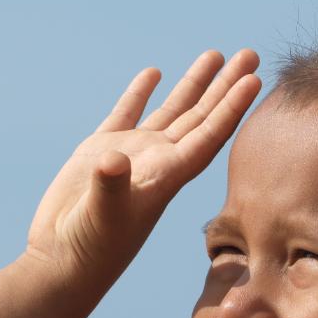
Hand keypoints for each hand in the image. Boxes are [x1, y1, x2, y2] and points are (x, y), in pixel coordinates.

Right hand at [24, 50, 262, 285]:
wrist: (62, 264)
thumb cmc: (87, 248)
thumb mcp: (101, 215)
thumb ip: (109, 186)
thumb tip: (112, 160)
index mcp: (165, 176)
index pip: (208, 135)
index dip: (232, 107)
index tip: (254, 80)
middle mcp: (156, 163)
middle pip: (201, 117)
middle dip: (226, 86)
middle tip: (251, 53)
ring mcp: (131, 156)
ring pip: (171, 111)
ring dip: (194, 84)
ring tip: (216, 54)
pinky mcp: (100, 152)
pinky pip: (127, 113)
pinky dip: (140, 92)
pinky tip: (155, 72)